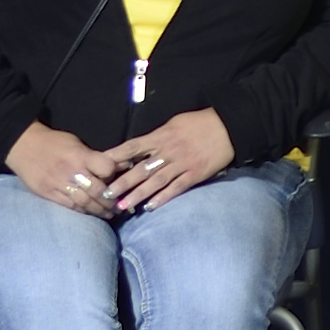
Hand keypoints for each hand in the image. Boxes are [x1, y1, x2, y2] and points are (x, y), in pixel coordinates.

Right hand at [7, 123, 124, 213]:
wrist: (22, 145)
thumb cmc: (53, 142)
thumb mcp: (76, 142)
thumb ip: (96, 156)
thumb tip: (122, 164)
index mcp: (80, 156)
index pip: (105, 168)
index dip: (113, 175)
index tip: (117, 179)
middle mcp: (71, 171)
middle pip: (97, 191)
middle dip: (110, 201)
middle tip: (118, 207)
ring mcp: (59, 184)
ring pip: (84, 202)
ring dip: (99, 210)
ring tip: (108, 214)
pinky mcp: (48, 194)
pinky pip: (69, 206)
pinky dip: (82, 211)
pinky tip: (90, 213)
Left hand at [101, 109, 237, 212]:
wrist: (228, 126)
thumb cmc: (199, 122)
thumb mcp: (174, 123)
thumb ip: (157, 137)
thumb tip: (139, 148)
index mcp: (161, 136)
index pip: (133, 147)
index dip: (116, 157)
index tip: (100, 167)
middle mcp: (168, 151)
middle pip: (140, 169)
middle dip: (122, 182)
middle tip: (104, 194)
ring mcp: (182, 164)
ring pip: (155, 182)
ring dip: (138, 194)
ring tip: (122, 206)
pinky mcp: (195, 174)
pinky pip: (176, 188)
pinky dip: (163, 198)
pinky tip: (150, 207)